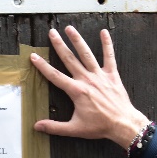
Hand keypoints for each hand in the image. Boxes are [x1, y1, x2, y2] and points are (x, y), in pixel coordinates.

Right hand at [30, 26, 149, 147]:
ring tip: (70, 28)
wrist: (123, 124)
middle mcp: (87, 79)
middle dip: (59, 45)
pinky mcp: (112, 75)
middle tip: (52, 32)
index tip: (34, 56)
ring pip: (86, 54)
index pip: (55, 76)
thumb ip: (54, 127)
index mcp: (76, 91)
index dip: (43, 66)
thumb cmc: (100, 127)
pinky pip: (109, 57)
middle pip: (69, 59)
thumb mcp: (74, 129)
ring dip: (77, 40)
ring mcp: (100, 75)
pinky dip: (107, 44)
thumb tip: (37, 126)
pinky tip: (104, 32)